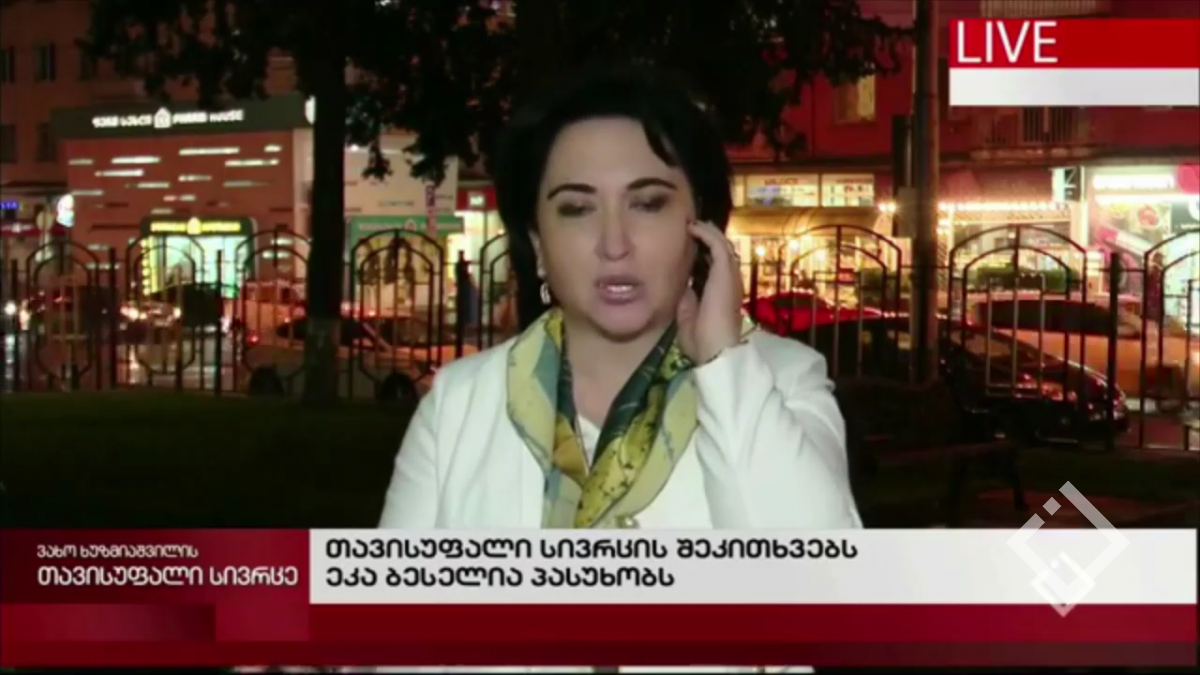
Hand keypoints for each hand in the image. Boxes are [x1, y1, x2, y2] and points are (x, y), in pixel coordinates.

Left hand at [676, 220, 743, 363]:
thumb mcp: (688, 314)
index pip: (716, 265)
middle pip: (722, 251)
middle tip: (691, 227)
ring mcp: (730, 275)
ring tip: (691, 224)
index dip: (705, 252)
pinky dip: (706, 234)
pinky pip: (718, 245)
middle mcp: (730, 281)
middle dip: (707, 238)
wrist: (714, 349)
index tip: (690, 243)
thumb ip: (688, 297)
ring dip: (707, 232)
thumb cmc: (701, 339)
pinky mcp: (725, 272)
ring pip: (722, 245)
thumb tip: (683, 283)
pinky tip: (693, 227)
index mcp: (723, 292)